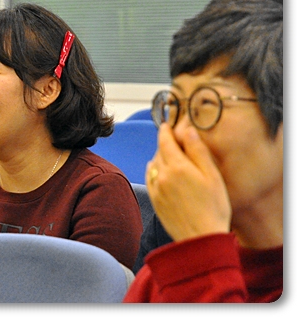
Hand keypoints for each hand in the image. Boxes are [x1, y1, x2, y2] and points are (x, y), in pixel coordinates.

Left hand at [146, 123, 231, 241]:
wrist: (200, 238)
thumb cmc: (213, 207)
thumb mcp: (212, 176)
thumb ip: (198, 151)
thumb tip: (187, 130)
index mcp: (177, 166)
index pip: (165, 141)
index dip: (165, 130)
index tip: (166, 125)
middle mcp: (162, 175)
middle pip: (159, 151)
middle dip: (165, 143)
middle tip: (173, 139)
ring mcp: (156, 188)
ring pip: (153, 164)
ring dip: (160, 157)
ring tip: (171, 156)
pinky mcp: (155, 200)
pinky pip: (150, 178)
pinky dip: (154, 171)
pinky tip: (161, 172)